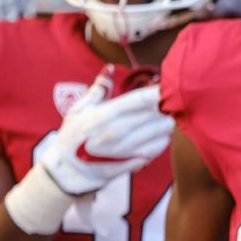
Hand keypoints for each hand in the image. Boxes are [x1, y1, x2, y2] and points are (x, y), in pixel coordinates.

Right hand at [38, 82, 172, 195]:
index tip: (168, 84)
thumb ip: (98, 90)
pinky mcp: (136, 161)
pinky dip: (164, 137)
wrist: (70, 172)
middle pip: (156, 113)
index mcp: (104, 116)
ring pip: (163, 130)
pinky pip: (161, 146)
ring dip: (167, 120)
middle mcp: (118, 132)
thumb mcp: (78, 111)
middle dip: (166, 104)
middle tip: (170, 99)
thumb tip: (109, 68)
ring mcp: (128, 149)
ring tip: (164, 115)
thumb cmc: (74, 137)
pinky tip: (159, 132)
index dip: (157, 91)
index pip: (138, 100)